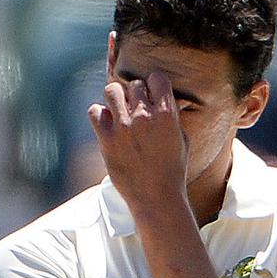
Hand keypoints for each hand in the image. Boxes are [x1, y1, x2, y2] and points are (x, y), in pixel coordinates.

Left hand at [88, 71, 187, 211]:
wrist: (157, 199)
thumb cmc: (173, 171)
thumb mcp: (182, 140)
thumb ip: (173, 118)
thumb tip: (166, 101)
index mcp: (167, 115)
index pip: (157, 78)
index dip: (154, 85)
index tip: (152, 95)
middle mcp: (145, 117)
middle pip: (134, 84)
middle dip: (135, 94)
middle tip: (136, 108)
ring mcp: (124, 128)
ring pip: (112, 90)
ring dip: (116, 98)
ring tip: (119, 110)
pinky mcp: (107, 140)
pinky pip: (95, 111)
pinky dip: (100, 114)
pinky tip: (108, 124)